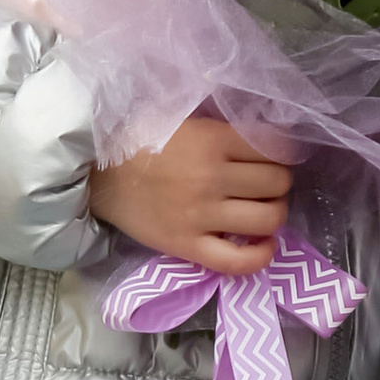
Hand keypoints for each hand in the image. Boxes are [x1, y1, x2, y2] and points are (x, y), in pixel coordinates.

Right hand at [89, 113, 291, 276]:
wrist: (95, 174)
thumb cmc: (139, 140)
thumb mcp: (183, 117)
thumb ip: (221, 126)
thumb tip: (265, 134)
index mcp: (212, 140)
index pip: (276, 147)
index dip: (284, 152)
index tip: (274, 157)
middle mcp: (212, 177)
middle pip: (277, 183)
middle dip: (278, 183)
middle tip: (264, 185)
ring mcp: (201, 215)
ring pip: (268, 219)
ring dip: (274, 215)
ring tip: (261, 211)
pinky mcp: (187, 246)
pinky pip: (238, 261)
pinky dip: (261, 256)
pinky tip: (264, 246)